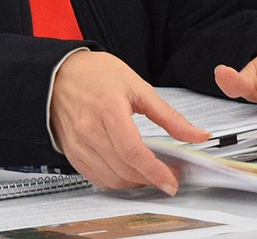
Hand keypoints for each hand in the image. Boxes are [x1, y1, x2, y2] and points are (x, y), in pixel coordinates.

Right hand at [50, 51, 209, 193]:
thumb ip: (168, 115)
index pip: (134, 152)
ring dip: (135, 182)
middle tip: (169, 173)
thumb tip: (196, 134)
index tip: (173, 180)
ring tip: (150, 173)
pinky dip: (116, 181)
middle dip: (151, 178)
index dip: (156, 171)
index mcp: (109, 110)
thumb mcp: (137, 86)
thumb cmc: (96, 74)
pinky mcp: (72, 153)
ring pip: (111, 179)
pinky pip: (96, 178)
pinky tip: (128, 172)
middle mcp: (90, 131)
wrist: (60, 73)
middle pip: (125, 169)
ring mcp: (79, 145)